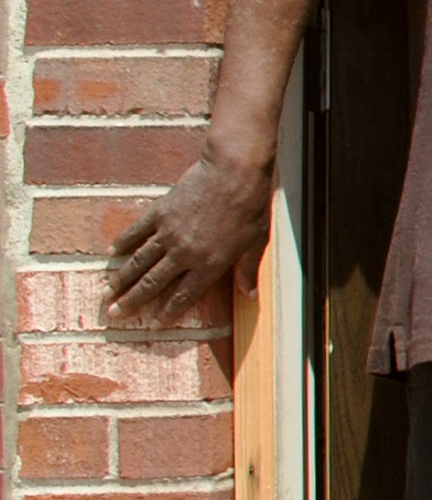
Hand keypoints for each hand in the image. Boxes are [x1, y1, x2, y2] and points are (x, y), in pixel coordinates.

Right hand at [106, 149, 274, 327]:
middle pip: (153, 282)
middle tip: (114, 314)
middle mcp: (185, 252)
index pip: (183, 296)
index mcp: (210, 264)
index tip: (152, 327)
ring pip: (140, 261)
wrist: (234, 173)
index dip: (167, 313)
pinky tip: (112, 253)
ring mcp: (169, 232)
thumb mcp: (257, 243)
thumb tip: (250, 297)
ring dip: (122, 278)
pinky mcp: (160, 212)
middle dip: (133, 301)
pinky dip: (123, 242)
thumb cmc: (251, 208)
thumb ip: (248, 271)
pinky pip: (136, 231)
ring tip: (107, 293)